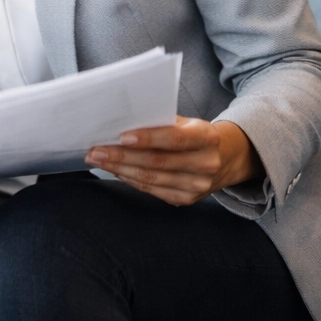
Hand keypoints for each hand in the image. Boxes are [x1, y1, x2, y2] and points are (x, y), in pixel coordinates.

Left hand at [86, 117, 263, 205]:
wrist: (224, 159)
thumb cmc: (195, 135)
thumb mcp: (187, 122)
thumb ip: (160, 122)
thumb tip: (121, 121)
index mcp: (207, 137)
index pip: (175, 139)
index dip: (148, 138)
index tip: (121, 136)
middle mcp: (206, 164)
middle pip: (157, 162)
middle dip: (121, 156)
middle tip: (96, 150)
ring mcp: (197, 186)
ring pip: (150, 178)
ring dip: (119, 169)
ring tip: (97, 159)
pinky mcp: (186, 199)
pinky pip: (151, 189)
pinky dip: (129, 179)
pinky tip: (114, 170)